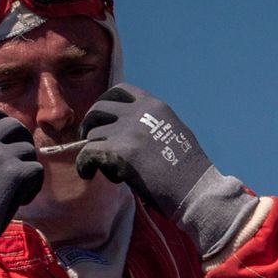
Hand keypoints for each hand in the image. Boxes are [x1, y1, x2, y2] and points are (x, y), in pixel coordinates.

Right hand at [0, 104, 42, 262]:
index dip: (0, 119)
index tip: (4, 136)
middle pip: (14, 125)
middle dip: (21, 141)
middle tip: (19, 161)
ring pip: (29, 150)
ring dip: (27, 167)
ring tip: (17, 188)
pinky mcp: (15, 174)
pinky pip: (36, 170)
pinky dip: (34, 186)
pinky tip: (21, 200)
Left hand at [77, 83, 254, 255]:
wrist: (194, 188)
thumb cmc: (188, 168)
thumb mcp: (174, 131)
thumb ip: (152, 123)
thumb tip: (128, 127)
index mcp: (155, 106)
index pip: (121, 90)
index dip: (106, 102)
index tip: (103, 118)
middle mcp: (139, 113)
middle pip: (99, 109)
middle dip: (90, 124)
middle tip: (89, 139)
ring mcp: (128, 130)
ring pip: (93, 134)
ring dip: (93, 151)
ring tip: (103, 168)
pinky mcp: (119, 151)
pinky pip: (87, 153)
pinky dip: (84, 165)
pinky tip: (88, 173)